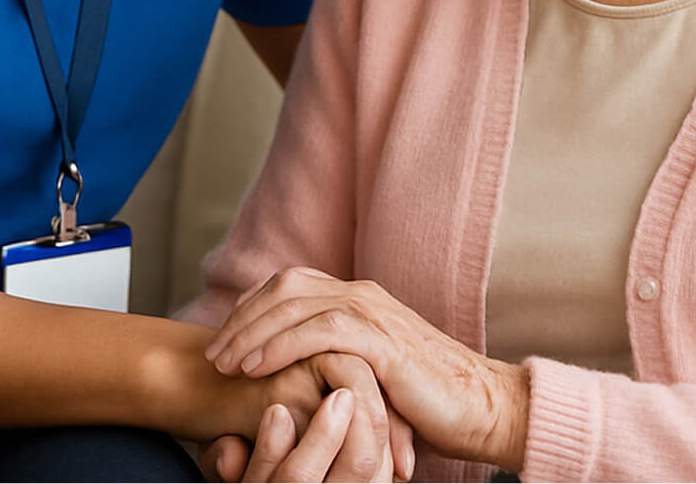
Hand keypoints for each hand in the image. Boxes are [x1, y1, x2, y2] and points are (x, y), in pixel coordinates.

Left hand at [205, 267, 528, 470]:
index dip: (251, 308)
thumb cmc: (427, 404)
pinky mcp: (383, 341)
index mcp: (358, 299)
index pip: (289, 286)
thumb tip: (294, 382)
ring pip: (296, 303)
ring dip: (252, 332)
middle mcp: (361, 295)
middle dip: (241, 318)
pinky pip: (321, 331)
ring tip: (223, 363)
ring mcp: (373, 312)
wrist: (483, 409)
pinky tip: (256, 367)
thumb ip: (335, 365)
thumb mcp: (369, 376)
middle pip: (284, 288)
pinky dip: (282, 344)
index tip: (224, 339)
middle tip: (211, 353)